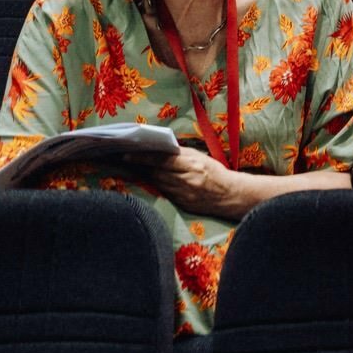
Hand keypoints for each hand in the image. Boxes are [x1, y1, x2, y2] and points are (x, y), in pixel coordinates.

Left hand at [130, 148, 256, 218]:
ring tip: (130, 168)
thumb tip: (159, 148)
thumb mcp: (201, 158)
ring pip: (156, 183)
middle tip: (123, 160)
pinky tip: (147, 181)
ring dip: (143, 176)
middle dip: (138, 166)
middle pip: (155, 172)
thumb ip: (181, 154)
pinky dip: (154, 186)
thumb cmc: (215, 172)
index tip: (126, 155)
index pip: (162, 160)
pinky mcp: (181, 204)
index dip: (143, 158)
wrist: (230, 195)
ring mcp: (183, 194)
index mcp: (193, 165)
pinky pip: (163, 193)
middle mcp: (187, 180)